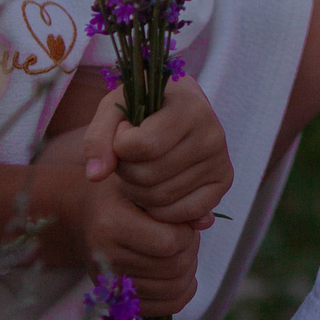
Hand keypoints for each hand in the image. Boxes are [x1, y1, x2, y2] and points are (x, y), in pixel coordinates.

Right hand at [80, 175, 202, 314]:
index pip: (169, 242)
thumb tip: (207, 221)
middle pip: (173, 268)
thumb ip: (176, 201)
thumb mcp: (143, 188)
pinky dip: (181, 294)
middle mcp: (107, 258)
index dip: (186, 232)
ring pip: (172, 289)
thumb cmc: (121, 197)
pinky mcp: (118, 300)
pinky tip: (181, 276)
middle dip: (190, 251)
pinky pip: (163, 308)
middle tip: (186, 237)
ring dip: (188, 271)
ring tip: (181, 252)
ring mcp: (110, 284)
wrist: (85, 217)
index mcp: (111, 224)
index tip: (182, 222)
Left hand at [83, 78, 233, 230]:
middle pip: (149, 176)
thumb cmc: (144, 106)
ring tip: (139, 168)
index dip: (119, 146)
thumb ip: (98, 137)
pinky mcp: (223, 183)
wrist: (178, 106)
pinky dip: (159, 209)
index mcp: (189, 107)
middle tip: (127, 157)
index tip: (124, 132)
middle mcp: (212, 134)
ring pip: (161, 198)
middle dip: (125, 172)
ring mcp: (221, 161)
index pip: (142, 145)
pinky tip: (154, 188)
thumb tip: (96, 175)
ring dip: (137, 191)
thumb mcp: (115, 108)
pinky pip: (182, 213)